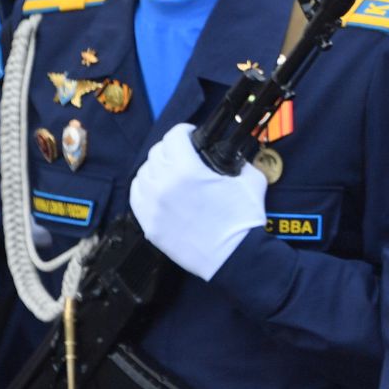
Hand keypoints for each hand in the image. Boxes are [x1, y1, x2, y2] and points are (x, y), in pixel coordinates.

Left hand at [130, 124, 265, 280]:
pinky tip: (158, 190)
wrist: (235, 257)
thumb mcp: (251, 180)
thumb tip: (230, 156)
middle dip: (170, 148)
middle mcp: (165, 185)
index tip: (190, 135)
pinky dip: (145, 189)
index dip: (184, 131)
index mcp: (188, 170)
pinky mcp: (149, 224)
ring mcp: (153, 206)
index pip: (174, 137)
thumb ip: (238, 162)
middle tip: (182, 153)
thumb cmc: (243, 220)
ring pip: (143, 173)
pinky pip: (136, 196)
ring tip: (169, 173)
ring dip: (156, 168)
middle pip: (156, 153)